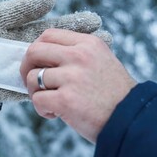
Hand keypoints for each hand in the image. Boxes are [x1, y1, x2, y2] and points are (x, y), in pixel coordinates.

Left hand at [20, 29, 135, 142]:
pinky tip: (54, 114)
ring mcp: (72, 77)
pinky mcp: (66, 99)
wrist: (130, 121)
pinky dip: (41, 109)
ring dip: (34, 92)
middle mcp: (79, 56)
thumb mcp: (100, 60)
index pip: (48, 35)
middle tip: (32, 82)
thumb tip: (42, 58)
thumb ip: (75, 54)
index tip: (37, 64)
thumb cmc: (111, 94)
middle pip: (34, 51)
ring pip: (33, 77)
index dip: (36, 50)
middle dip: (26, 68)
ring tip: (49, 102)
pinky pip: (37, 99)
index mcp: (87, 44)